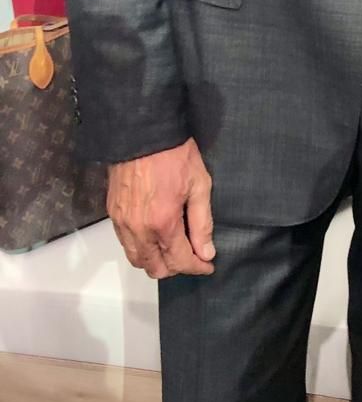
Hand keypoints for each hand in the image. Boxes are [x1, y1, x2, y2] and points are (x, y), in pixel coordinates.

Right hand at [107, 137, 215, 279]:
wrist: (143, 133)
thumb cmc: (175, 155)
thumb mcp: (200, 185)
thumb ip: (202, 223)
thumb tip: (206, 252)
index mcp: (163, 223)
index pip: (180, 261)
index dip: (197, 267)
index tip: (208, 265)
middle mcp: (138, 230)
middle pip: (155, 268)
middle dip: (176, 268)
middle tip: (192, 256)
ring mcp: (122, 223)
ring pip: (137, 259)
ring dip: (156, 262)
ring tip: (174, 249)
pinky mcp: (112, 214)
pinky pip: (125, 244)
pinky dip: (141, 249)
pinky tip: (155, 237)